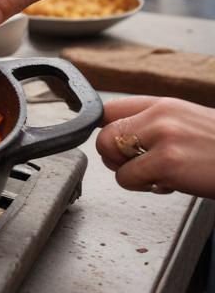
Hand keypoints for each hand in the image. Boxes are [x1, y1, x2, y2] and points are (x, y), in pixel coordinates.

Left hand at [96, 96, 214, 198]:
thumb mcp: (189, 124)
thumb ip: (155, 125)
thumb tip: (123, 135)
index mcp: (164, 105)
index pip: (110, 109)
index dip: (105, 132)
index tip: (113, 146)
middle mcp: (161, 116)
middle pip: (103, 135)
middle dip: (114, 158)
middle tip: (137, 166)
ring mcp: (163, 137)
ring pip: (109, 157)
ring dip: (130, 175)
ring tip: (157, 175)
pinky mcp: (168, 162)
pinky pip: (127, 178)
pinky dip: (142, 187)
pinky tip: (168, 184)